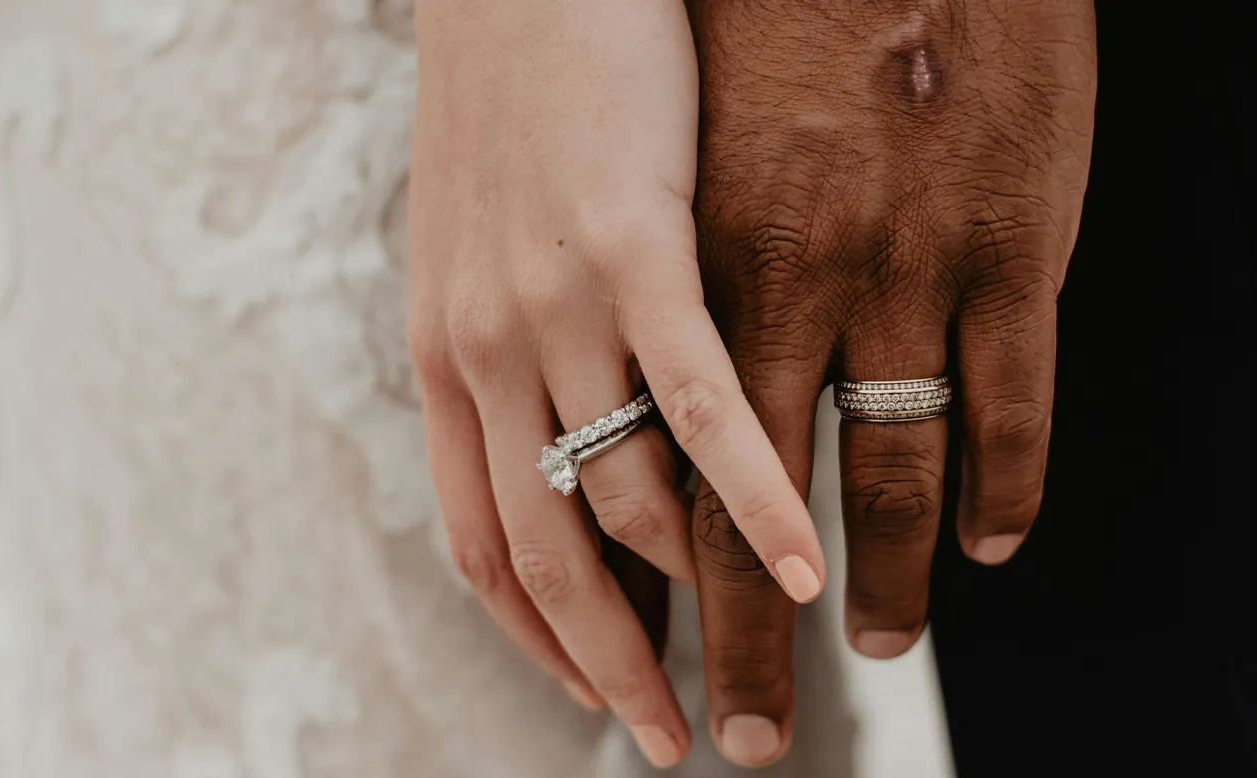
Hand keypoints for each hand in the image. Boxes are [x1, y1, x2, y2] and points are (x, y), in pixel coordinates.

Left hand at [407, 0, 831, 766]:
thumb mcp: (483, 237)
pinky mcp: (633, 246)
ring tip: (776, 659)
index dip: (541, 640)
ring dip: (706, 598)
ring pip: (627, 497)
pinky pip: (698, 406)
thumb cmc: (522, 90)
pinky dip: (755, 498)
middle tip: (677, 741)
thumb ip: (516, 346)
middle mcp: (485, 350)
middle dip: (615, 667)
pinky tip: (808, 560)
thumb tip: (567, 432)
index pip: (483, 541)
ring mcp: (553, 303)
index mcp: (449, 355)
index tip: (602, 698)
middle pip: (547, 555)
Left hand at [684, 0, 1095, 765]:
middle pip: (729, 515)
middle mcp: (761, 286)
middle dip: (728, 645)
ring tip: (868, 649)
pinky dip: (998, 488)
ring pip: (872, 478)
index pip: (617, 479)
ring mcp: (887, 269)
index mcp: (654, 267)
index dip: (620, 598)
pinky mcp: (1002, 240)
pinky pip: (1002, 403)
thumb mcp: (651, 135)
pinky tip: (990, 545)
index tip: (629, 676)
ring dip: (870, 583)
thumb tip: (610, 377)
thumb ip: (636, 265)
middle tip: (738, 739)